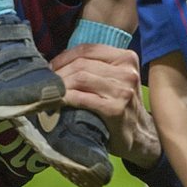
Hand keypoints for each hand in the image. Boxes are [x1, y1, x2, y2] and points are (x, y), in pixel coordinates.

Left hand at [51, 45, 159, 167]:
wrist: (140, 137)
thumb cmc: (121, 107)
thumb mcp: (114, 80)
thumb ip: (94, 69)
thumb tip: (56, 64)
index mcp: (126, 58)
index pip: (88, 49)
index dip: (64, 57)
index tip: (51, 68)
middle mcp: (127, 71)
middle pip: (81, 64)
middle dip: (59, 73)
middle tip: (45, 84)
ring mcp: (123, 90)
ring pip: (80, 78)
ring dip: (60, 85)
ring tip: (49, 93)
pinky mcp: (115, 109)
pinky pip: (82, 98)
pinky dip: (66, 98)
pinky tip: (57, 103)